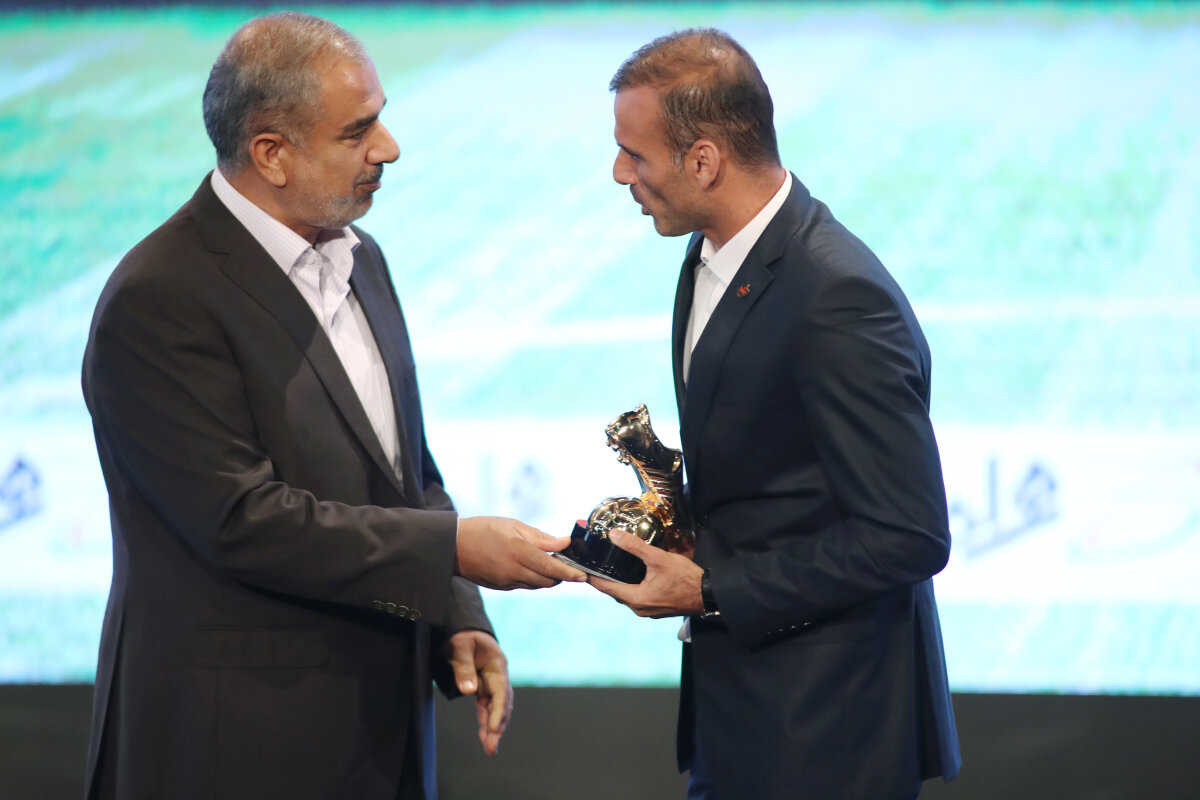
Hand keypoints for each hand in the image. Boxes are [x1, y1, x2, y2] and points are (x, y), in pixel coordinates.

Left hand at [444, 630, 512, 754]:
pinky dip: (485, 720)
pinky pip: (486, 706)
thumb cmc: (462, 636)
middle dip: (498, 726)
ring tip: (489, 748)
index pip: (501, 692)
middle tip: (491, 747)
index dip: (499, 711)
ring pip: (495, 708)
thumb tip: (469, 691)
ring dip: (492, 727)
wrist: (462, 629)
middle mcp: (497, 675)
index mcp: (497, 664)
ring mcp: (491, 682)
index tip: (494, 728)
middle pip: (502, 704)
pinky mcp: (483, 687)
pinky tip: (483, 735)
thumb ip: (464, 667)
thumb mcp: (460, 647)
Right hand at [456, 516, 586, 589]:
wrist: (452, 546)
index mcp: (518, 552)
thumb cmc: (484, 529)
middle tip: (570, 565)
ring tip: (552, 563)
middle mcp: (514, 570)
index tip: (583, 574)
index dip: (570, 572)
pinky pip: (525, 586)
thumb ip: (540, 537)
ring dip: (549, 577)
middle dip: (562, 575)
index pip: (551, 567)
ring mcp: (507, 581)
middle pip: (548, 580)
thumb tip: (565, 542)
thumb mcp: (513, 525)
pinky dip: (535, 579)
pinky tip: (534, 567)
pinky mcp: (501, 587)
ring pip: (538, 585)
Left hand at [586, 529, 704, 617]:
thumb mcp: (658, 558)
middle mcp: (639, 609)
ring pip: (626, 595)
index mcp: (636, 599)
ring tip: (610, 566)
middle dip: (604, 578)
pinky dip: (630, 586)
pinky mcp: (656, 609)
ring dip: (618, 583)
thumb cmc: (685, 578)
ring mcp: (648, 611)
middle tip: (595, 563)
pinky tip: (632, 575)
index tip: (580, 568)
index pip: (605, 587)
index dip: (591, 576)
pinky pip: (637, 597)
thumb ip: (634, 546)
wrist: (708, 594)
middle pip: (614, 592)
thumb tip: (613, 535)